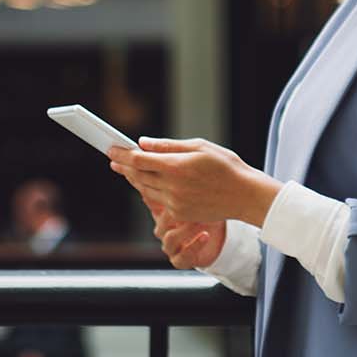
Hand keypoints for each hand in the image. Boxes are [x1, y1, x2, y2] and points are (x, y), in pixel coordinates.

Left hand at [109, 137, 280, 225]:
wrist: (245, 195)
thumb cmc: (226, 166)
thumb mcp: (199, 147)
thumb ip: (168, 146)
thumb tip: (143, 143)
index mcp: (176, 166)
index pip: (139, 160)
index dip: (122, 154)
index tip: (111, 149)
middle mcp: (172, 186)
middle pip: (138, 175)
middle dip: (125, 166)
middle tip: (114, 159)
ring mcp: (175, 202)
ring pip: (146, 189)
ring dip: (135, 179)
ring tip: (128, 170)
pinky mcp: (179, 213)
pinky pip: (159, 201)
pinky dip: (151, 190)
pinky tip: (148, 183)